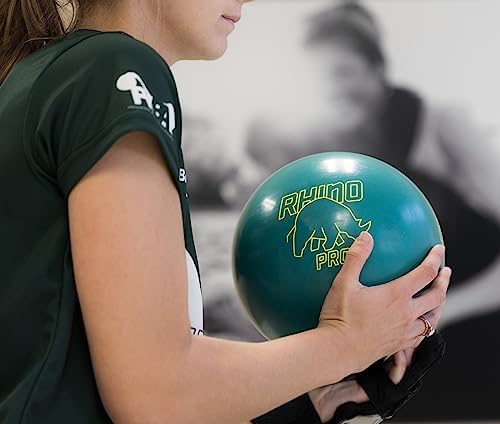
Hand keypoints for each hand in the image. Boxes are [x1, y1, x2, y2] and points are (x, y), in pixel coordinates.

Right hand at [318, 231, 449, 375]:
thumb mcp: (343, 282)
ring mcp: (405, 331)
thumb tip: (366, 236)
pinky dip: (426, 326)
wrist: (338, 350)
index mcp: (397, 295)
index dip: (434, 258)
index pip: (425, 272)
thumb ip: (356, 257)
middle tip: (444, 272)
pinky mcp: (398, 345)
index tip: (439, 250)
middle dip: (444, 281)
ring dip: (439, 305)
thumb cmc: (340, 316)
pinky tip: (419, 324)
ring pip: (433, 318)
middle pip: (437, 296)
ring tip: (437, 298)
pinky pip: (421, 336)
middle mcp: (407, 313)